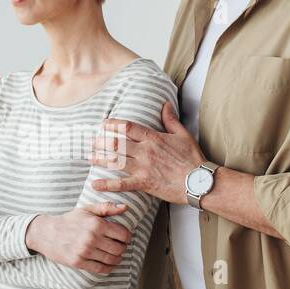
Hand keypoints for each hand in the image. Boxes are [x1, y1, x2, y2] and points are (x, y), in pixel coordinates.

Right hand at [26, 202, 130, 274]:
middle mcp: (92, 238)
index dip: (126, 237)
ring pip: (111, 260)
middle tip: (119, 247)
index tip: (123, 238)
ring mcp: (85, 251)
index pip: (123, 234)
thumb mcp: (87, 209)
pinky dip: (108, 268)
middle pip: (119, 248)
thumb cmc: (69, 220)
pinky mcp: (79, 262)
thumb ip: (107, 207)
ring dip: (117, 259)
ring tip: (115, 256)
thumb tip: (125, 207)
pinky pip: (101, 269)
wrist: (46, 233)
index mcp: (97, 224)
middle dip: (122, 248)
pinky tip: (108, 265)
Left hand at [87, 102, 205, 205]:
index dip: (113, 124)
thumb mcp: (183, 135)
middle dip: (102, 141)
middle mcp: (145, 151)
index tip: (103, 124)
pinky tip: (94, 184)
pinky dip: (106, 184)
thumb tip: (165, 104)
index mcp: (153, 138)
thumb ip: (170, 119)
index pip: (128, 127)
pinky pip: (121, 184)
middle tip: (92, 141)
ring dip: (100, 158)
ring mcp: (143, 167)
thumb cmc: (193, 159)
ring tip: (90, 156)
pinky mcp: (144, 183)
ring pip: (115, 160)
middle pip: (117, 143)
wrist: (199, 181)